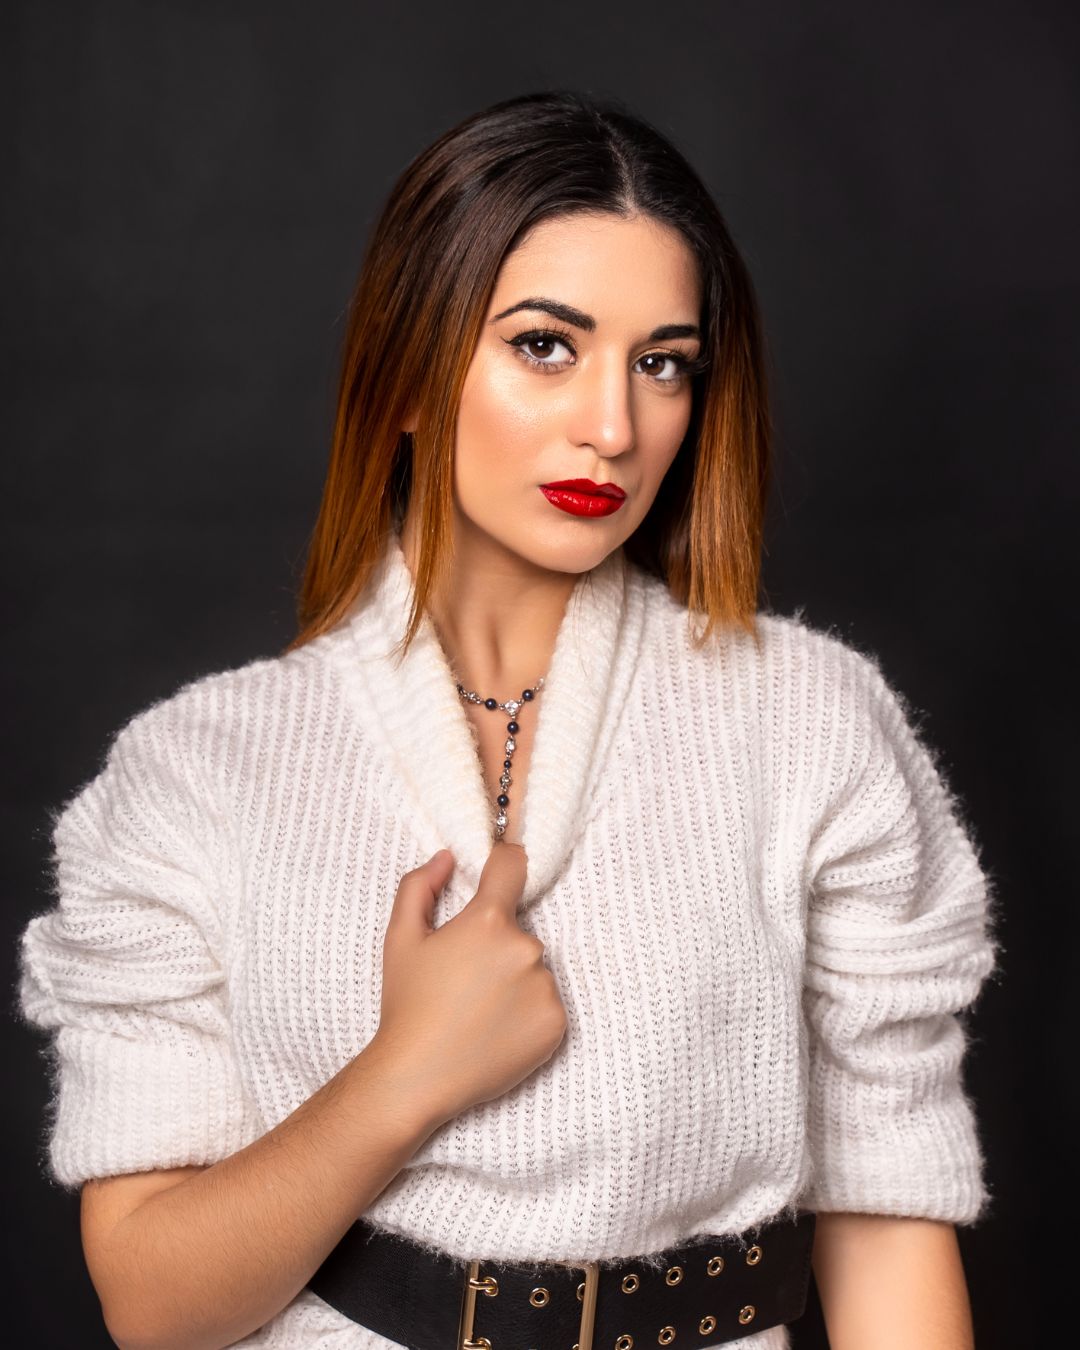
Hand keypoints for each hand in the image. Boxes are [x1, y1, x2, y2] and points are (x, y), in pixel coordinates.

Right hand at [371, 843, 567, 1128]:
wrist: (418, 1077)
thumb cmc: (407, 1006)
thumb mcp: (400, 938)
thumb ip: (419, 886)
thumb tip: (447, 858)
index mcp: (488, 921)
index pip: (512, 866)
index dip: (505, 858)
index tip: (502, 862)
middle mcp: (526, 948)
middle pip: (517, 930)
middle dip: (495, 944)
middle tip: (464, 978)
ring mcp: (545, 987)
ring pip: (533, 968)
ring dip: (513, 980)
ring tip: (477, 1010)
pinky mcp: (557, 1024)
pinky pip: (546, 1003)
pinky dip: (526, 1012)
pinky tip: (495, 1029)